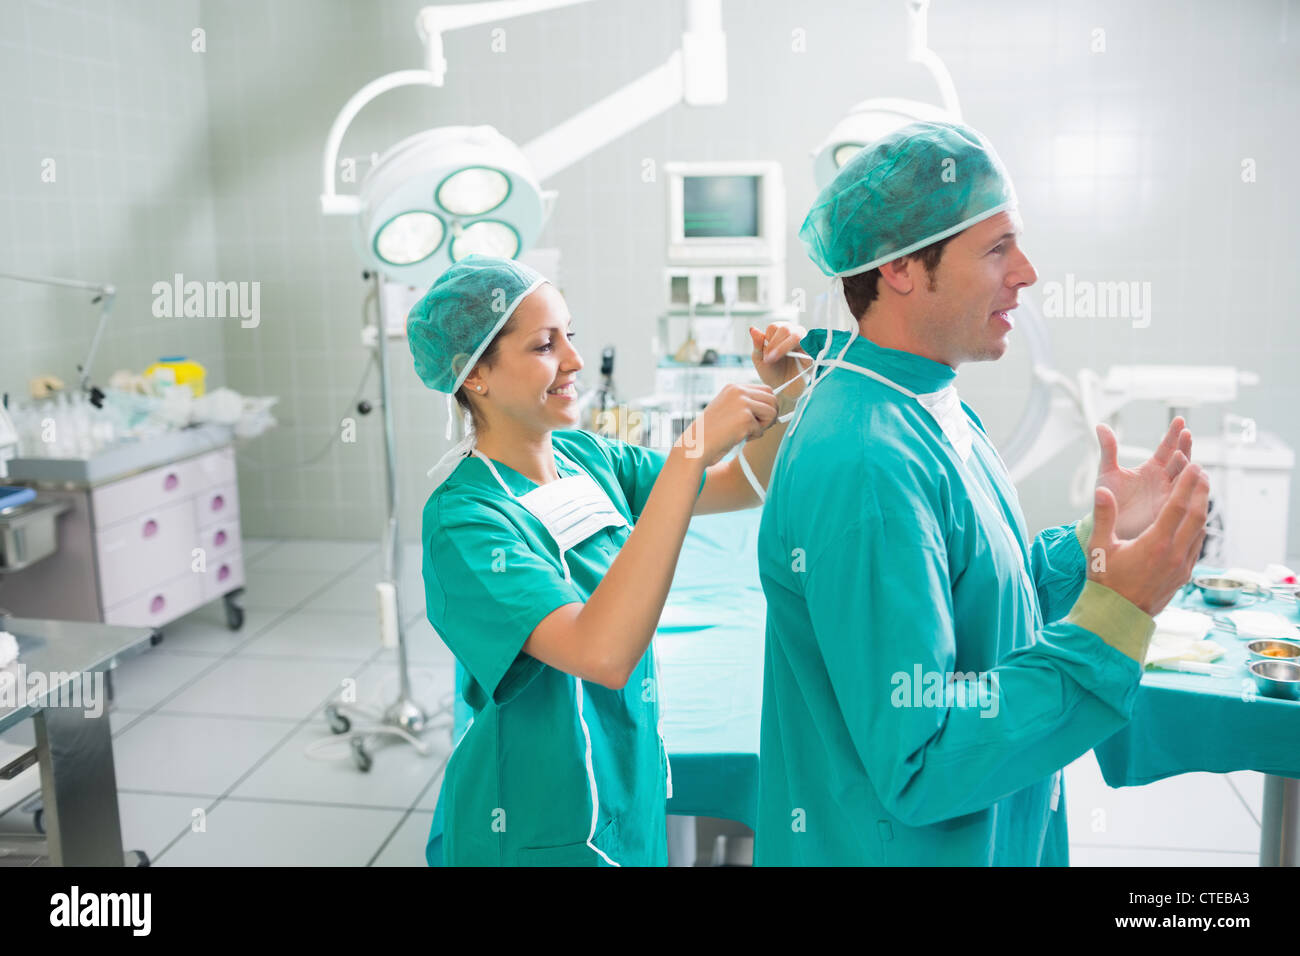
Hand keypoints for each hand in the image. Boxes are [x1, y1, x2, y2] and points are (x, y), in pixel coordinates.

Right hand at [678, 383, 777, 467]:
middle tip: (759, 427)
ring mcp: (742, 403)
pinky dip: (752, 437)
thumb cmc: (713, 432)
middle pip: (773, 398)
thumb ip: (747, 404)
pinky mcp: (745, 418)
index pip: (766, 390)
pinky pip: (761, 430)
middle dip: (770, 415)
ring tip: (747, 432)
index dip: (767, 405)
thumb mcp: (729, 409)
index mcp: (734, 387)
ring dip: (763, 426)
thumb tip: (774, 409)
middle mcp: (738, 391)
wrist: (697, 445)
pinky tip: (737, 438)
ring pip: (772, 412)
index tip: (760, 418)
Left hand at [749, 323, 809, 391]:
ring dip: (782, 347)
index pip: (774, 327)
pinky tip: (791, 359)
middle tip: (768, 360)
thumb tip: (753, 329)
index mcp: (780, 334)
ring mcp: (804, 343)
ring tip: (774, 359)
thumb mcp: (759, 360)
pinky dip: (798, 350)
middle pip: (785, 328)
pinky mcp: (813, 353)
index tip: (764, 355)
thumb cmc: (772, 374)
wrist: (783, 391)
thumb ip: (757, 344)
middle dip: (774, 344)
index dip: (767, 340)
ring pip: (796, 334)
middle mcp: (793, 334)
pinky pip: (809, 345)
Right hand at [1086, 463, 1209, 616]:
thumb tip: (1102, 490)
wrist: (1117, 616)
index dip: (1187, 483)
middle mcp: (1174, 554)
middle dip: (1201, 491)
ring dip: (1203, 509)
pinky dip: (1199, 528)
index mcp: (1155, 544)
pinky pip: (1197, 546)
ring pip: (1201, 531)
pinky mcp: (1183, 576)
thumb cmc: (1105, 582)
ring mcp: (1182, 566)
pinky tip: (1195, 522)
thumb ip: (1104, 517)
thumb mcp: (1099, 548)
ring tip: (1201, 492)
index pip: (1177, 506)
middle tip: (1201, 472)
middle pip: (1197, 515)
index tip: (1193, 466)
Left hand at [1095, 416, 1193, 539]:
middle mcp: (1164, 480)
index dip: (1173, 434)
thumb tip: (1100, 425)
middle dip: (1184, 447)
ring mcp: (1169, 495)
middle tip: (1185, 434)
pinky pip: (1184, 498)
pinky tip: (1194, 479)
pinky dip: (1190, 488)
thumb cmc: (1106, 499)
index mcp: (1152, 468)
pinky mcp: (1168, 510)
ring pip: (1185, 478)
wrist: (1105, 525)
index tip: (1180, 420)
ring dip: (1187, 467)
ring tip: (1183, 456)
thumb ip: (1108, 449)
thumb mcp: (1107, 472)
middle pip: (1181, 460)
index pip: (1167, 448)